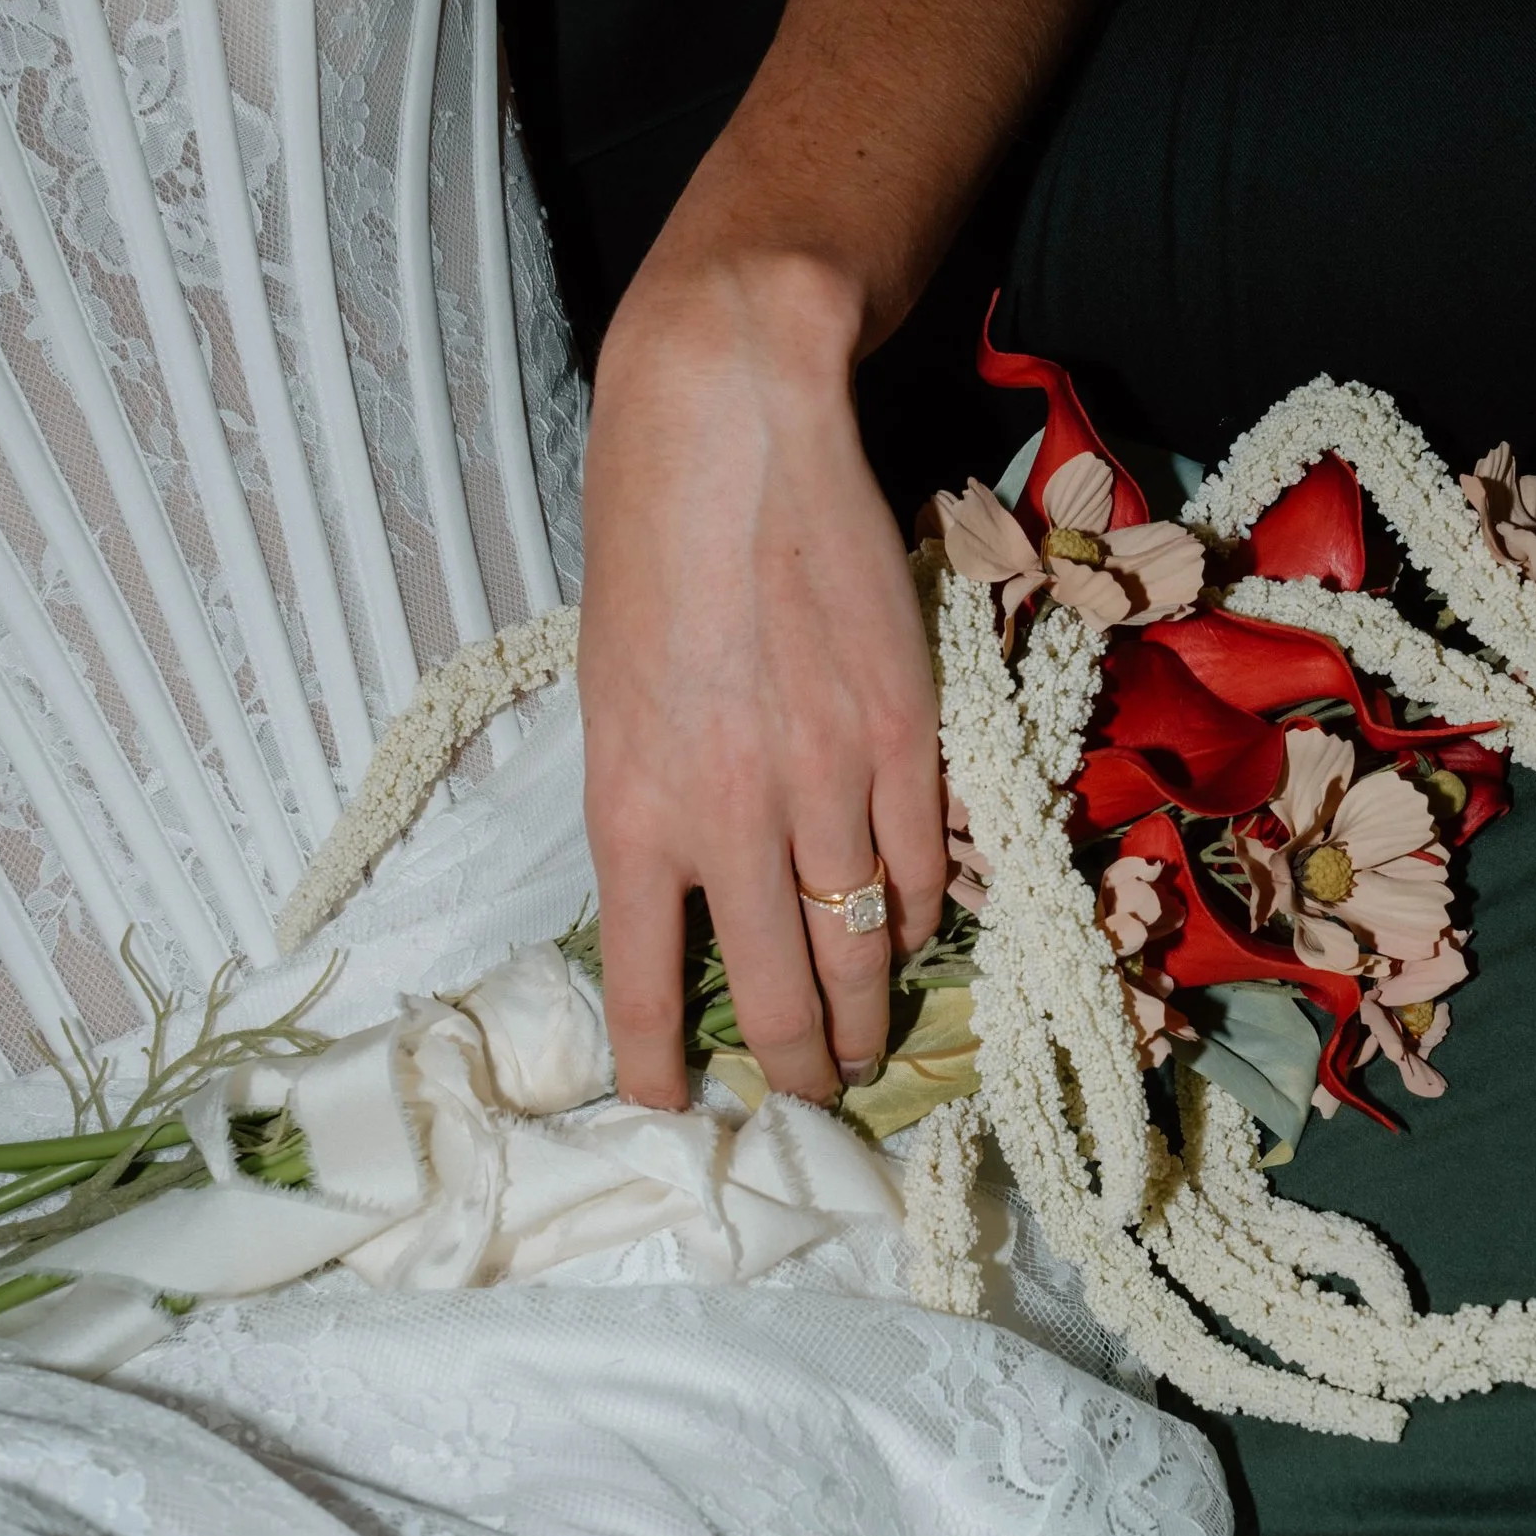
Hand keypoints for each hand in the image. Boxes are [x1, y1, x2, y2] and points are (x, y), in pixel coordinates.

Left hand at [578, 249, 948, 1108]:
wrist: (730, 430)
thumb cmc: (646, 554)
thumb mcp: (610, 703)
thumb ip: (653, 810)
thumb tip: (692, 904)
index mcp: (631, 811)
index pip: (646, 984)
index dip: (663, 1067)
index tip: (680, 1105)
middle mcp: (728, 816)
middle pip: (778, 996)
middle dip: (801, 1068)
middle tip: (814, 1092)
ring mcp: (827, 781)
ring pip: (864, 948)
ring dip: (871, 1011)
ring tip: (871, 1041)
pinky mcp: (905, 736)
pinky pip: (925, 866)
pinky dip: (921, 913)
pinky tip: (912, 927)